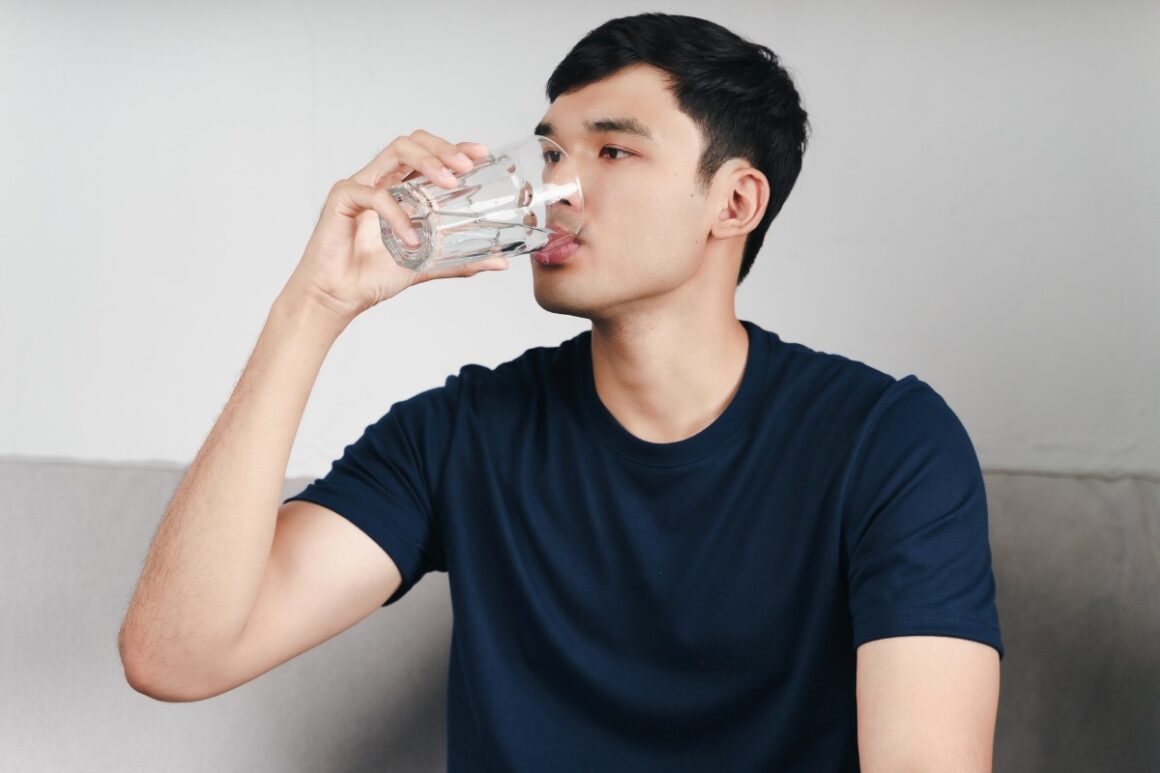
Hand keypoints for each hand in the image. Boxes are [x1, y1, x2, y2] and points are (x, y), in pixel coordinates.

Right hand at [282, 130, 507, 323]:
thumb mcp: (427, 265)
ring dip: (427, 162)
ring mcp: (361, 185)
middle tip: (466, 166)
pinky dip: (398, 215)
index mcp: (399, 189)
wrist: (339, 297)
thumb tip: (500, 262)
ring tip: (449, 182)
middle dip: (444, 148)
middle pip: (413, 142)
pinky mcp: (342, 197)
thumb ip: (460, 261)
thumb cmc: (373, 276)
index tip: (481, 153)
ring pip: (396, 151)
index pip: (429, 155)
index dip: (454, 148)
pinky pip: (375, 195)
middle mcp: (381, 180)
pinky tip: (412, 238)